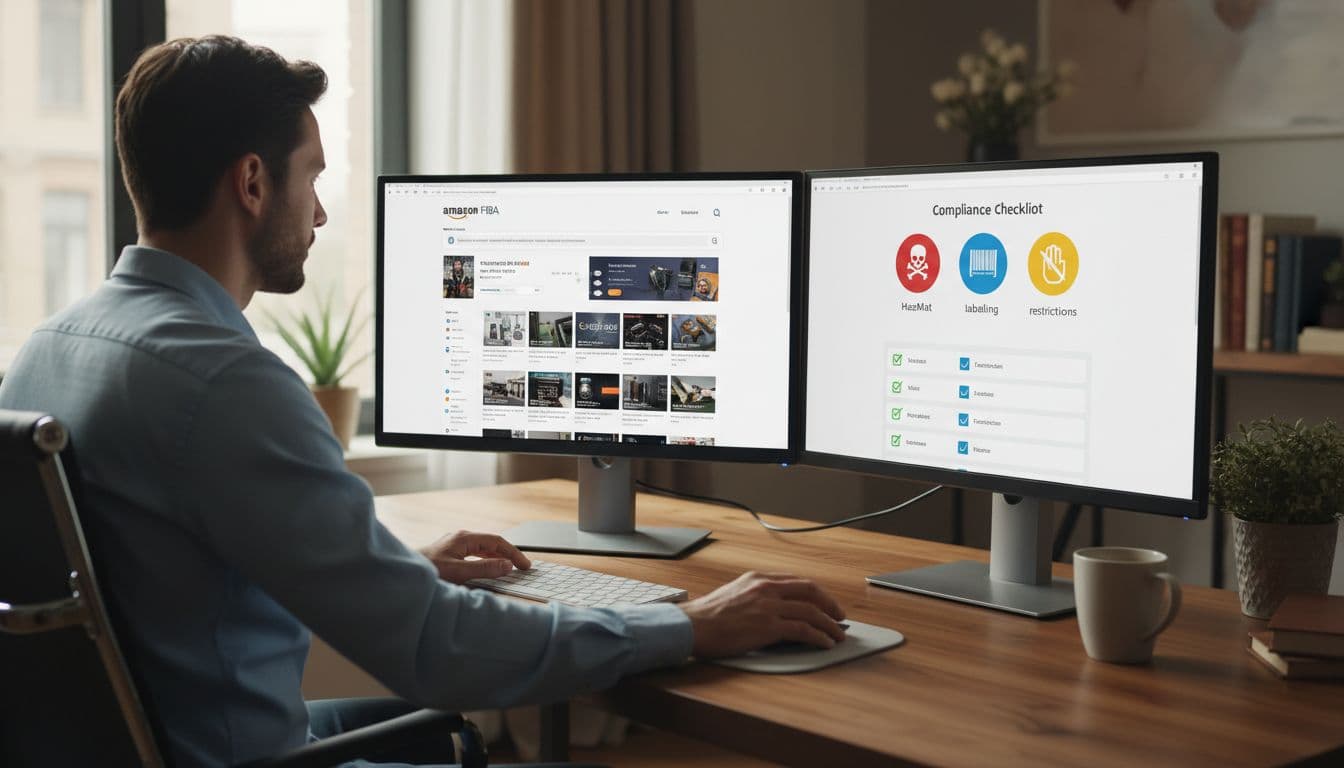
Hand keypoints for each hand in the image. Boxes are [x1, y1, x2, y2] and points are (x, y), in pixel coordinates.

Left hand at [419, 530, 530, 583]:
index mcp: (464, 538)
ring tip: (510, 567)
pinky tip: (489, 567)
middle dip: (508, 554)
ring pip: (483, 548)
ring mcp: (454, 544)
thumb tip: (506, 565)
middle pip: (491, 543)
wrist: (405, 574)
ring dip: (498, 557)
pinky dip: (487, 560)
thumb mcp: (459, 572)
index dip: (513, 553)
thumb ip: (484, 569)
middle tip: (522, 567)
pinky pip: (475, 553)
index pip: (496, 541)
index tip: (524, 565)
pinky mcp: (450, 553)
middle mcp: (460, 538)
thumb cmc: (427, 571)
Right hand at [679, 571, 845, 657]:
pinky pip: (802, 630)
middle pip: (810, 591)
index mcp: (758, 579)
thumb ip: (755, 596)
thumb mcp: (734, 594)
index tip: (825, 603)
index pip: (796, 582)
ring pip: (810, 611)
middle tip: (840, 616)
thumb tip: (775, 610)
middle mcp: (766, 588)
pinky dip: (818, 636)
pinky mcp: (767, 626)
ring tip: (838, 635)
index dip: (816, 593)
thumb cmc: (707, 616)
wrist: (691, 625)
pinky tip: (825, 643)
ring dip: (829, 624)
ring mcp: (768, 606)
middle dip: (829, 604)